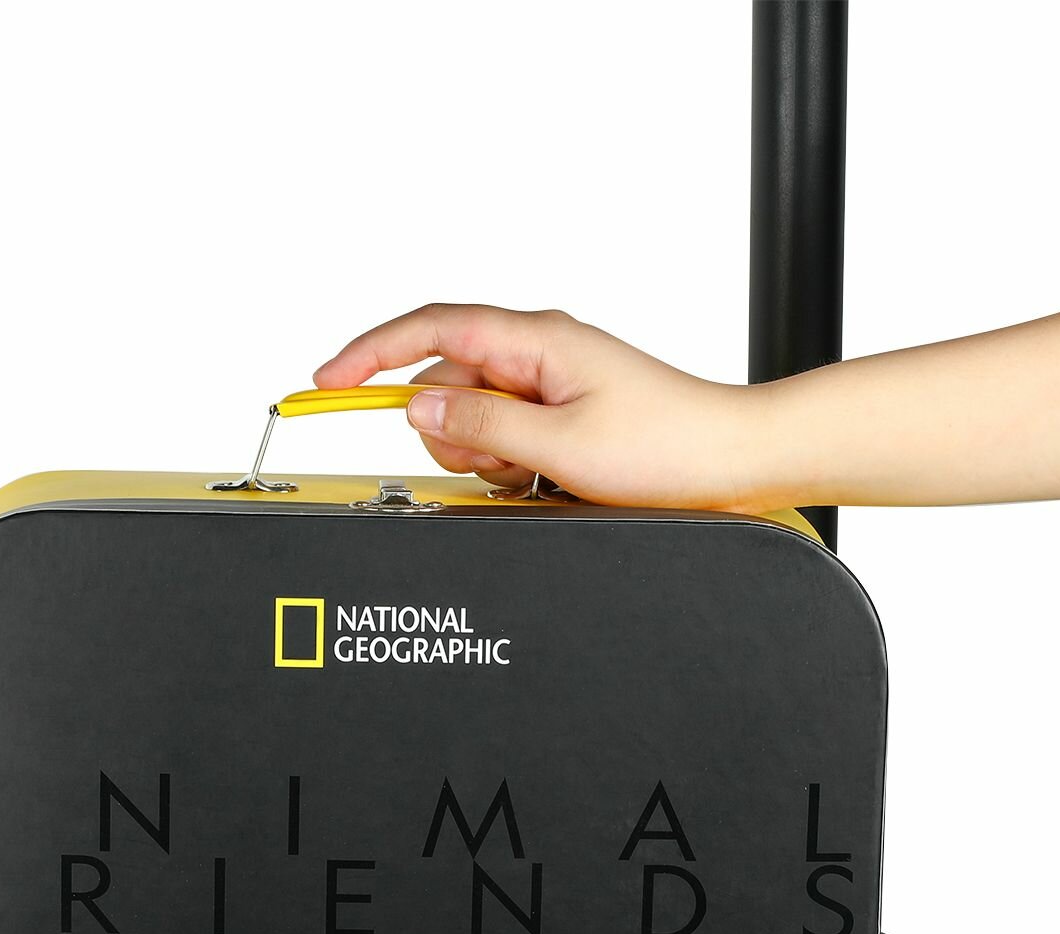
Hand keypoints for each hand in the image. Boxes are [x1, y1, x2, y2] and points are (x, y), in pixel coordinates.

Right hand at [312, 304, 773, 508]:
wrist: (732, 462)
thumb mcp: (560, 444)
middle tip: (501, 463)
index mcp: (536, 339)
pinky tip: (546, 478)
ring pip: (473, 417)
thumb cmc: (669, 446)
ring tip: (537, 473)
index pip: (430, 329)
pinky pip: (505, 436)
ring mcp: (549, 383)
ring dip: (485, 454)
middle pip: (446, 384)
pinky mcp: (560, 414)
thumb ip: (480, 425)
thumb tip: (418, 410)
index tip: (328, 383)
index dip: (369, 354)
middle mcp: (538, 352)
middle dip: (452, 432)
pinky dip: (509, 463)